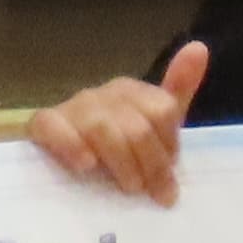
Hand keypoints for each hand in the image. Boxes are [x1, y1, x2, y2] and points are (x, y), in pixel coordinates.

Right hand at [26, 40, 210, 201]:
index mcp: (130, 92)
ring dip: (120, 163)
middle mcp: (102, 94)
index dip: (170, 146)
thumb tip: (200, 47)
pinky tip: (86, 165)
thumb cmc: (112, 144)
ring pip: (101, 129)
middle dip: (152, 164)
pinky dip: (71, 146)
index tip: (171, 171)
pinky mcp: (43, 124)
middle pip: (137, 126)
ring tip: (128, 188)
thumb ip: (177, 89)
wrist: (57, 154)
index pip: (163, 111)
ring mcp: (71, 109)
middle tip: (156, 194)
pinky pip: (53, 128)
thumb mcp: (151, 122)